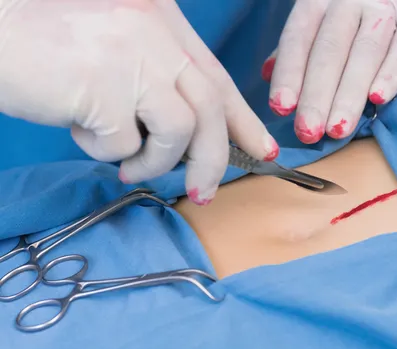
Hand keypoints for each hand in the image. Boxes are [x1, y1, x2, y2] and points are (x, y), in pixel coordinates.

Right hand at [0, 0, 278, 204]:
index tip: (263, 150)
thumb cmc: (46, 48)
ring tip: (125, 164)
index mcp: (161, 19)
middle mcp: (153, 31)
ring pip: (180, 130)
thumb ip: (157, 81)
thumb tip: (192, 137)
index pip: (216, 77)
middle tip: (204, 193)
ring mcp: (131, 57)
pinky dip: (107, 151)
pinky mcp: (103, 87)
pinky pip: (126, 143)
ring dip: (156, 161)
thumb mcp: (117, 54)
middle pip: (210, 107)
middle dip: (214, 159)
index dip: (242, 118)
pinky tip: (80, 130)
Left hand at [262, 0, 396, 143]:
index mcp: (318, 0)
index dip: (289, 74)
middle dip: (317, 95)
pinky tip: (379, 99)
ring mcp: (385, 7)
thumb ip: (299, 45)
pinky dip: (392, 73)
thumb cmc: (357, 8)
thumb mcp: (323, 17)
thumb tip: (266, 74)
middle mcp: (348, 0)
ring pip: (365, 52)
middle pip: (329, 50)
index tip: (281, 108)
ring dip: (349, 94)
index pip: (298, 38)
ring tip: (338, 129)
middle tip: (308, 132)